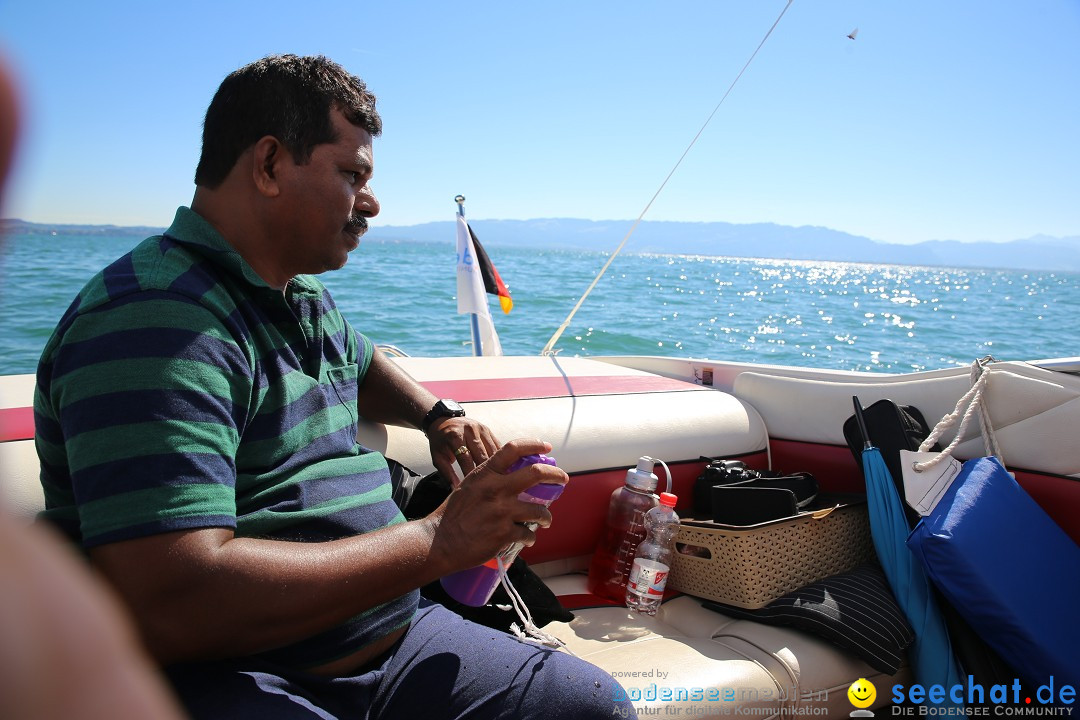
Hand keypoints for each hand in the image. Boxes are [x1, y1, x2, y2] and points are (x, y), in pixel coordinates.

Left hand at [426, 416, 499, 483]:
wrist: (444, 421)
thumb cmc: (440, 441)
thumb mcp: (438, 456)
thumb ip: (446, 473)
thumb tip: (455, 488)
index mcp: (455, 436)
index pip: (465, 458)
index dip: (469, 473)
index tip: (473, 486)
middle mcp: (470, 430)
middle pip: (482, 455)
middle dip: (486, 472)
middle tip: (489, 486)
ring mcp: (481, 429)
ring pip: (492, 451)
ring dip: (496, 466)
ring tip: (498, 479)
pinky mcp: (488, 430)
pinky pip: (497, 445)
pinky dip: (500, 457)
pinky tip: (501, 468)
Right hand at [426, 439, 567, 570]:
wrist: (440, 540)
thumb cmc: (452, 514)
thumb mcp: (469, 486)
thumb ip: (489, 480)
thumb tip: (511, 478)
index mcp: (485, 474)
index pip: (513, 449)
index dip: (533, 445)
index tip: (546, 447)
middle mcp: (496, 489)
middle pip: (536, 474)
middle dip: (556, 476)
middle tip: (563, 479)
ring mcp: (502, 512)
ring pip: (539, 511)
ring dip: (546, 517)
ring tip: (545, 520)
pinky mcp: (504, 533)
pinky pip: (528, 534)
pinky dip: (530, 537)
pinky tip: (527, 538)